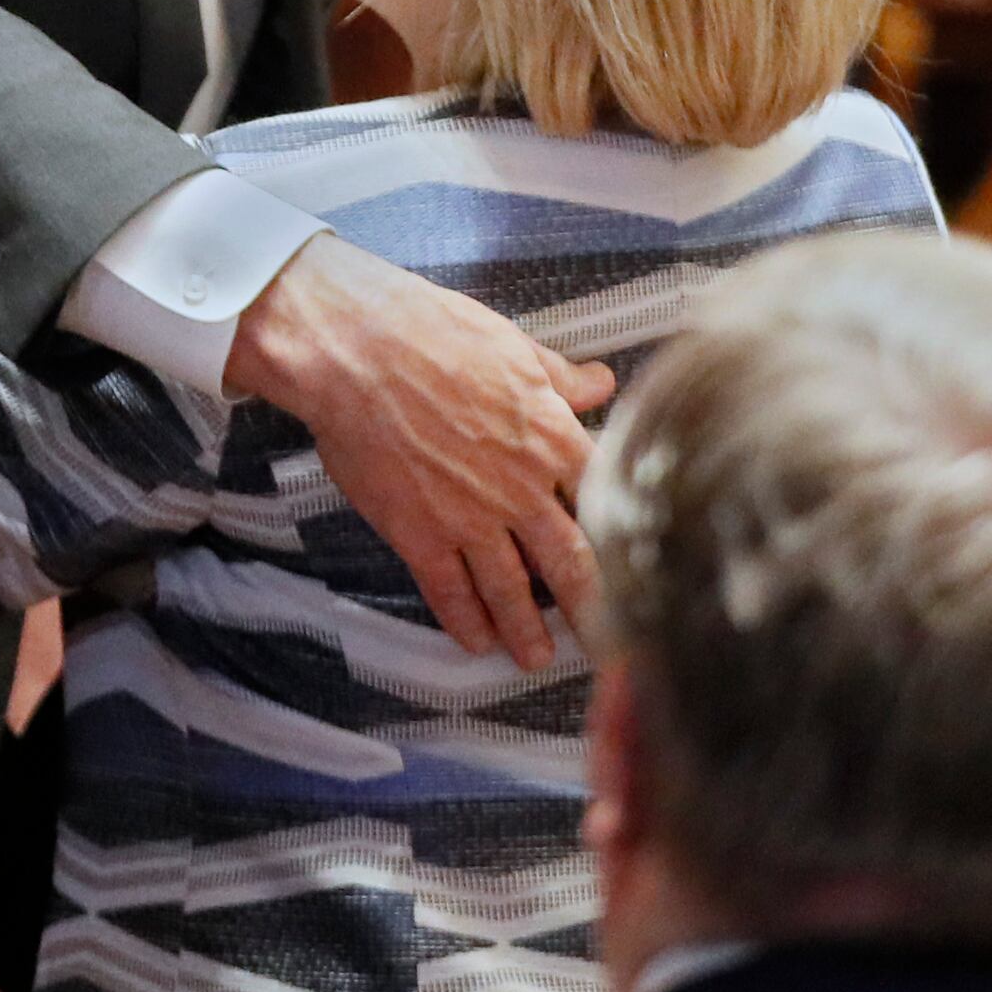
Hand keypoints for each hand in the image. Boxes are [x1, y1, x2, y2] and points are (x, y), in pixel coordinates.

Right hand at [224, 230, 615, 667]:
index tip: (636, 568)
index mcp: (553, 439)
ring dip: (528, 630)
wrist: (355, 351)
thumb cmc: (429, 334)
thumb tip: (600, 383)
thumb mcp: (511, 345)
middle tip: (608, 641)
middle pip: (573, 565)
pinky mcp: (419, 533)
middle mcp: (523, 490)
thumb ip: (559, 378)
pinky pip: (449, 591)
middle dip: (593, 610)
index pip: (607, 504)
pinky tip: (474, 641)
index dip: (624, 540)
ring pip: (513, 590)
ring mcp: (471, 518)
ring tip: (536, 657)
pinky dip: (465, 621)